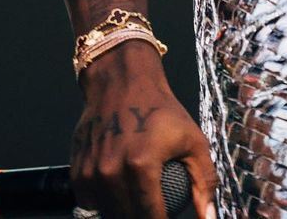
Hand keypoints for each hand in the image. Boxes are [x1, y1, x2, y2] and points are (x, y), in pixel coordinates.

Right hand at [71, 41, 215, 218]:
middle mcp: (112, 172)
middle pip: (128, 217)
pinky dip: (105, 203)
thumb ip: (204, 180)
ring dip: (125, 211)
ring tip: (139, 202)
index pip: (151, 217)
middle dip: (144, 217)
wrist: (122, 81)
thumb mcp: (192, 138)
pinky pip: (91, 203)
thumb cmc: (160, 109)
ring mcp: (91, 173)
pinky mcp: (78, 171)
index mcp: (141, 165)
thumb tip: (209, 216)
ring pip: (109, 213)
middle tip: (155, 206)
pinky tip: (119, 194)